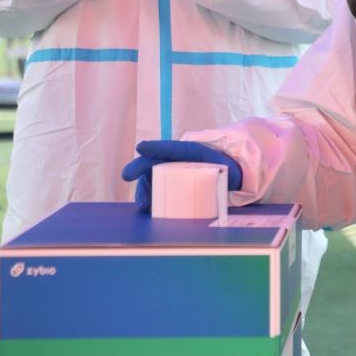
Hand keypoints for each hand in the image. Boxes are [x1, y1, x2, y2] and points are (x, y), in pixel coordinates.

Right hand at [121, 140, 242, 212]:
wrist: (228, 176)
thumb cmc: (226, 172)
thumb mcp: (228, 174)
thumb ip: (223, 179)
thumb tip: (216, 190)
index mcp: (193, 152)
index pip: (174, 148)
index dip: (157, 147)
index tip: (141, 147)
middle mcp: (178, 159)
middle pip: (155, 161)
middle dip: (140, 167)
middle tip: (127, 175)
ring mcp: (171, 170)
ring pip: (151, 175)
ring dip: (144, 188)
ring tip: (142, 203)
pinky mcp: (169, 183)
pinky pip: (155, 187)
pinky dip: (148, 197)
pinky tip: (146, 207)